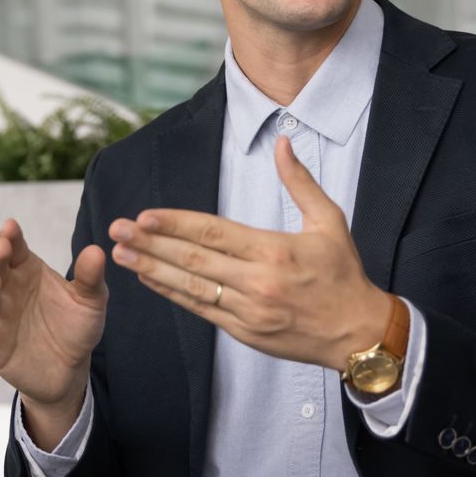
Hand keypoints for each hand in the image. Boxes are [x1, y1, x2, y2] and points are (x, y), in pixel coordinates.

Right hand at [0, 219, 107, 445]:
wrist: (69, 371)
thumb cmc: (77, 329)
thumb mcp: (90, 303)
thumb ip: (90, 278)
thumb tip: (97, 250)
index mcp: (29, 270)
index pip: (14, 247)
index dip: (10, 236)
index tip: (11, 227)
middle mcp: (9, 287)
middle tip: (2, 248)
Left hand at [109, 136, 392, 369]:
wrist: (358, 333)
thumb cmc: (343, 274)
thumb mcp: (330, 222)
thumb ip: (300, 182)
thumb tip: (282, 142)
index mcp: (274, 251)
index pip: (213, 233)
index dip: (175, 225)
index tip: (144, 215)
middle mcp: (258, 283)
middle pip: (194, 260)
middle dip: (151, 244)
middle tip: (117, 230)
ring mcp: (249, 311)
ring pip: (191, 287)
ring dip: (152, 270)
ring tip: (121, 255)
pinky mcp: (244, 333)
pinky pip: (201, 310)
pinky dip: (172, 294)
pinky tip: (149, 280)